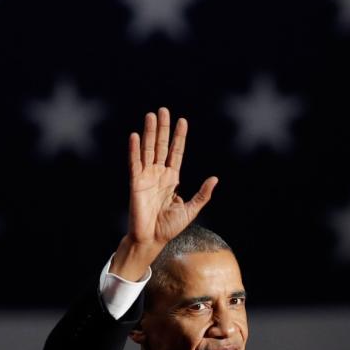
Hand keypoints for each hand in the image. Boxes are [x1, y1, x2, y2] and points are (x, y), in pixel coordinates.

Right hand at [112, 107, 217, 278]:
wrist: (152, 239)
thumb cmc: (169, 227)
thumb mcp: (191, 210)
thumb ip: (202, 194)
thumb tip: (215, 178)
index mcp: (171, 179)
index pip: (175, 152)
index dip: (179, 137)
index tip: (182, 121)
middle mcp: (158, 174)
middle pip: (160, 146)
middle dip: (162, 128)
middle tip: (163, 110)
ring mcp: (146, 177)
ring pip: (148, 150)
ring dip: (149, 133)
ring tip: (150, 115)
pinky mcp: (136, 183)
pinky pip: (135, 163)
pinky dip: (134, 150)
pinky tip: (134, 135)